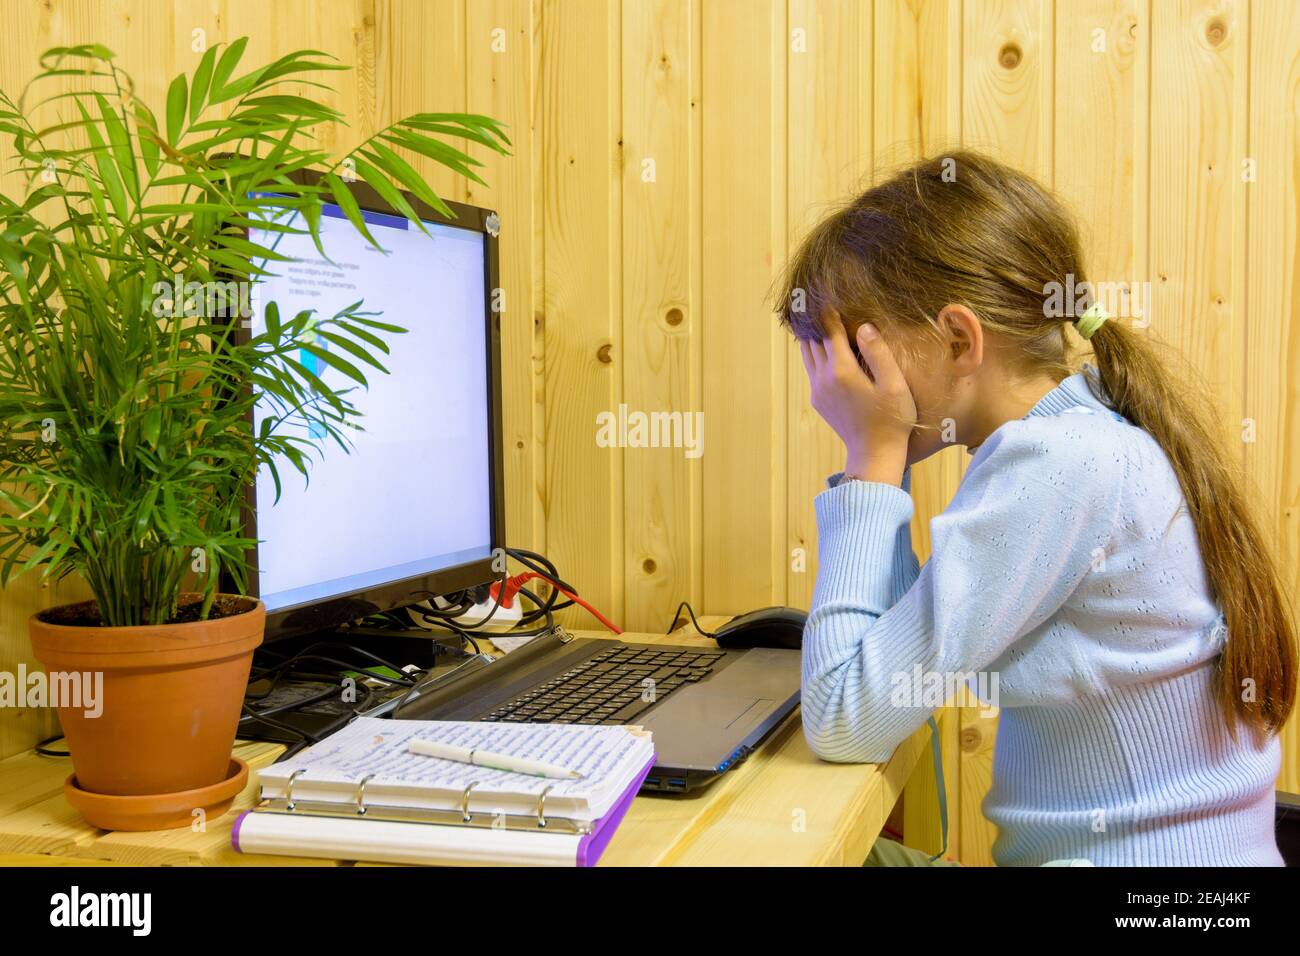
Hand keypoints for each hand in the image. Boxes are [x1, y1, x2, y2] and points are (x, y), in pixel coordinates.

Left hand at [800, 312, 916, 485]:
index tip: (827, 293)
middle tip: (815, 299)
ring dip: (810, 336)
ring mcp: (818, 390)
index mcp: (842, 370)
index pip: (830, 332)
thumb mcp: (894, 384)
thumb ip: (878, 353)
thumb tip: (863, 326)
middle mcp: (824, 378)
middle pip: (812, 340)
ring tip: (814, 317)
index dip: (828, 311)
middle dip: (814, 320)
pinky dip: (813, 352)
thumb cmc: (892, 419)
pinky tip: (822, 346)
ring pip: (807, 354)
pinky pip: (811, 368)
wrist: (874, 454)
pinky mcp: (818, 400)